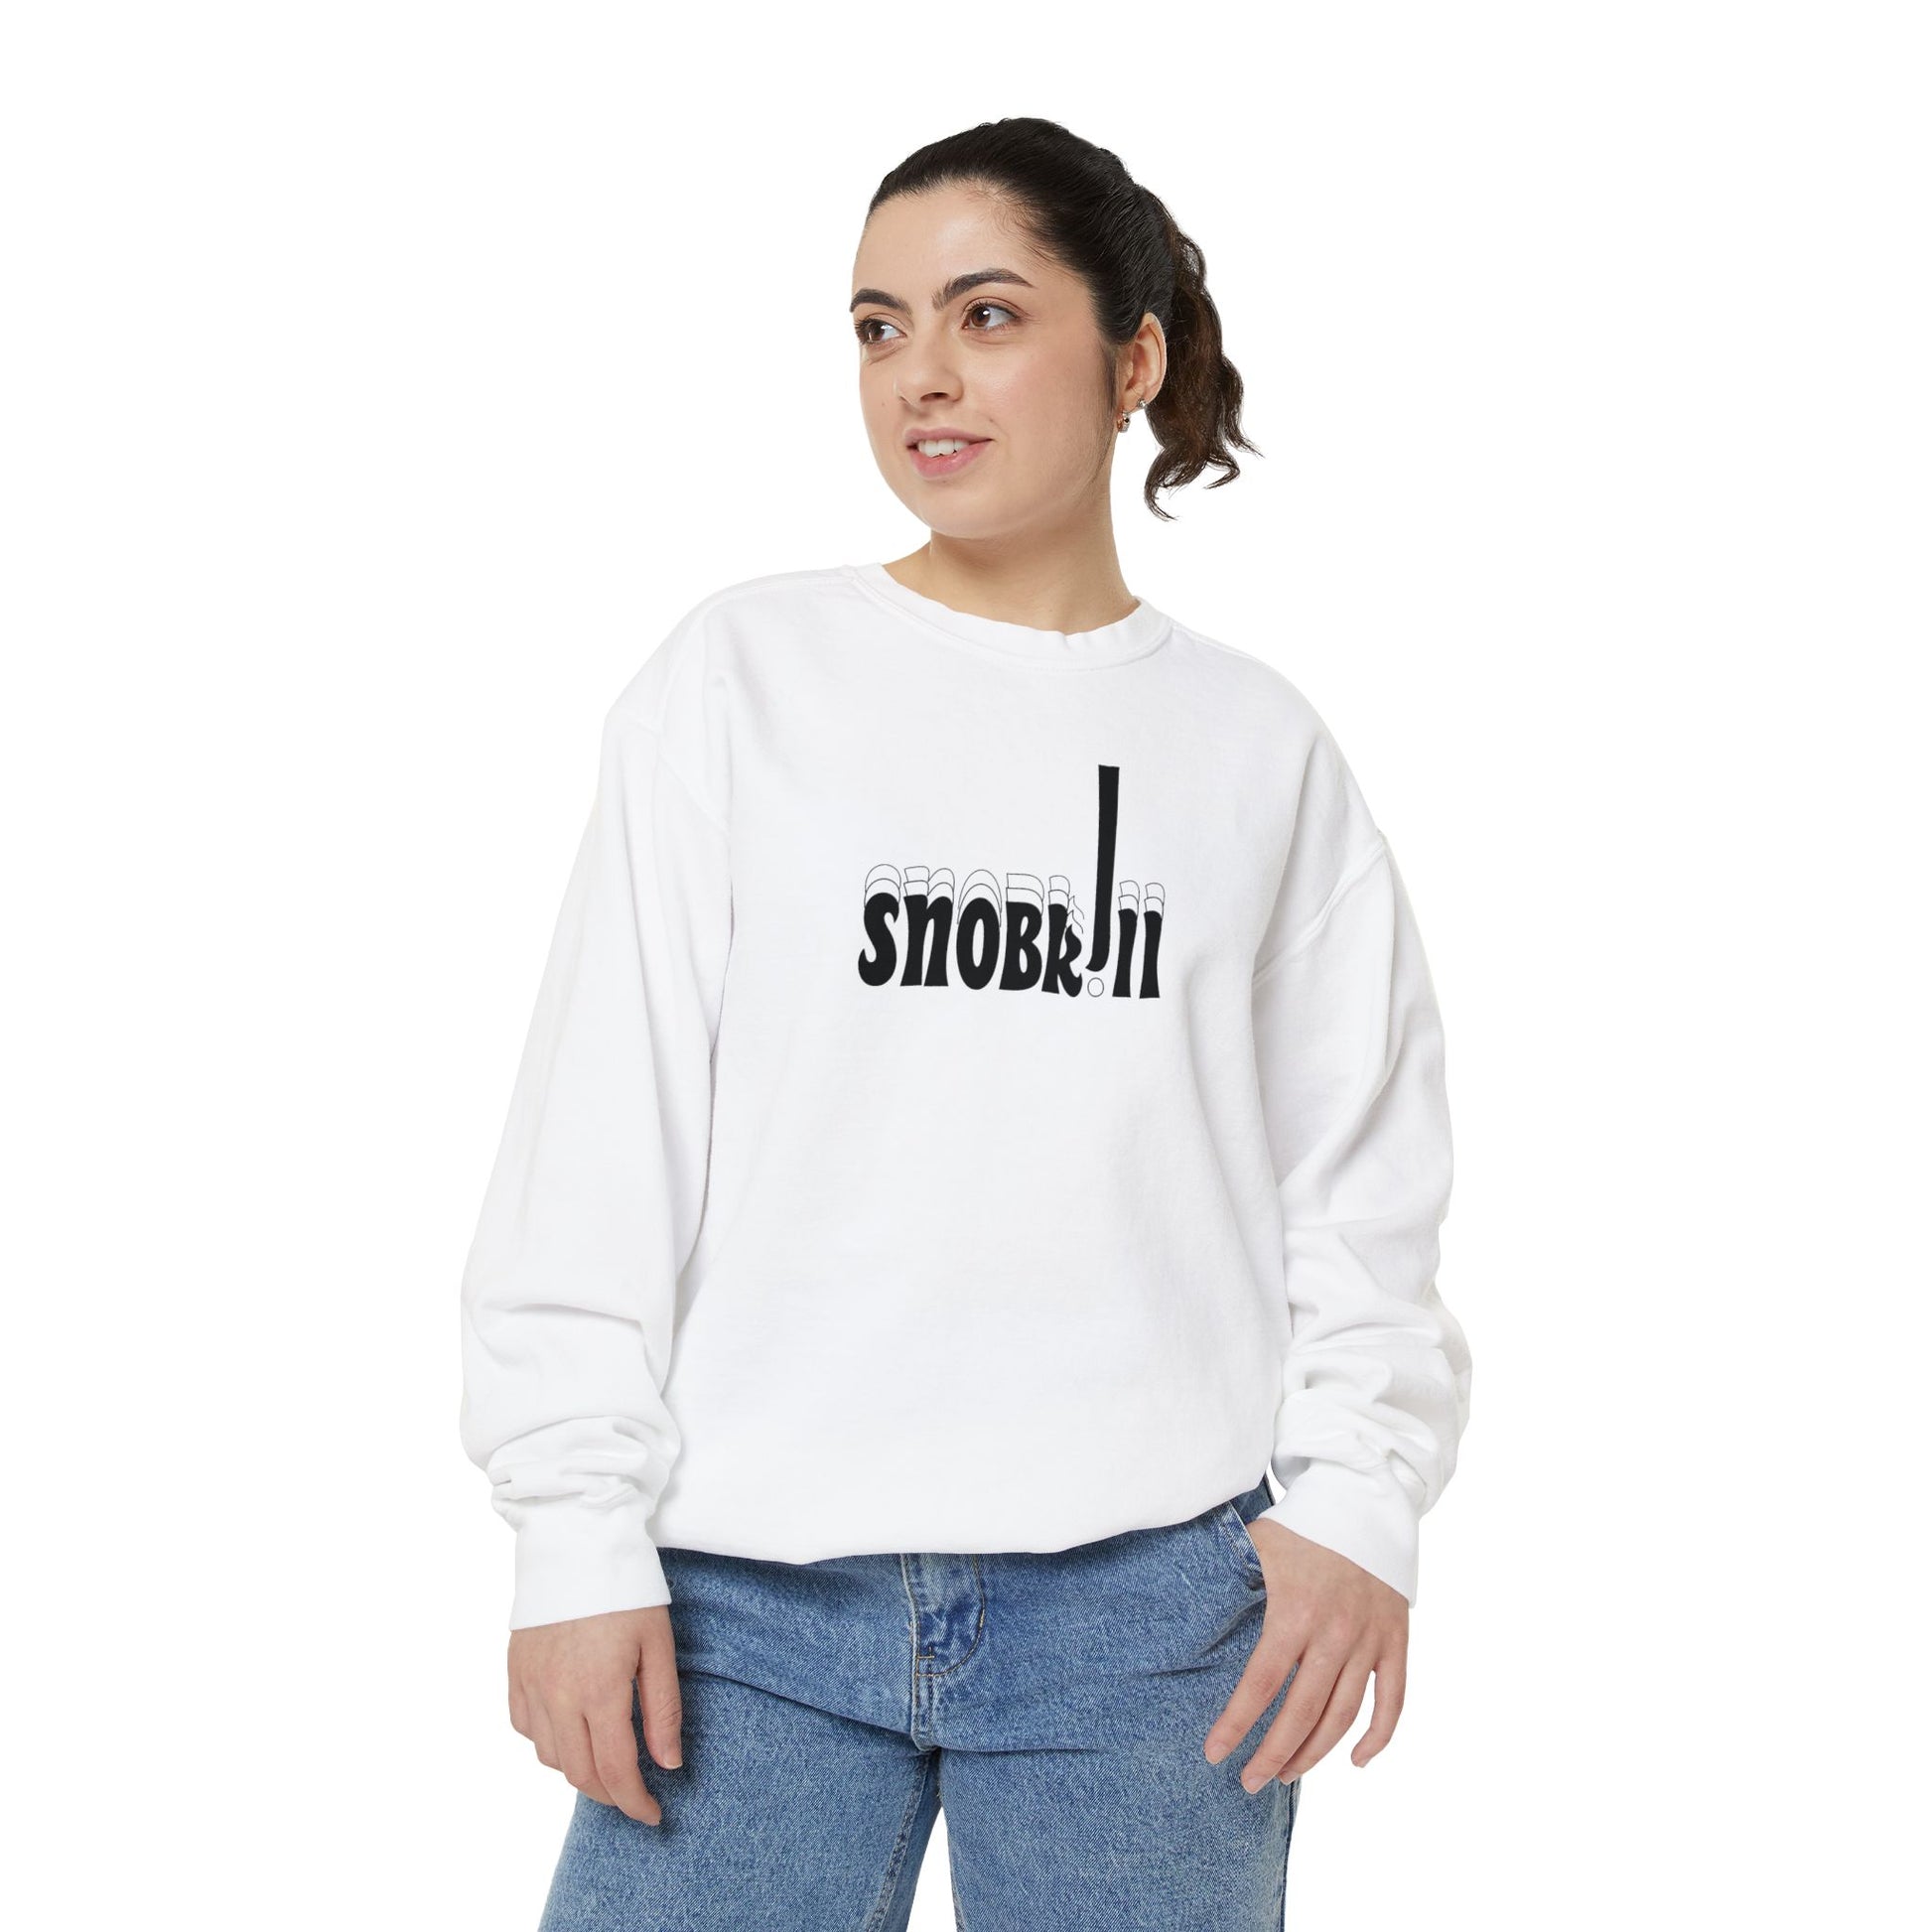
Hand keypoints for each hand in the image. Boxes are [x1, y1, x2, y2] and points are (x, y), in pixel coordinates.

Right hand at [508, 1605, 682, 1825]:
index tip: (653, 1814)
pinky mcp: (515, 1670)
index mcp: (599, 1690)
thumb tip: (668, 1764)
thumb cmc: (625, 1589)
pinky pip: (525, 1727)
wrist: (575, 1541)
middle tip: (633, 1796)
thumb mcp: (658, 1645)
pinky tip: (569, 1730)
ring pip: (549, 1756)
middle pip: (579, 1774)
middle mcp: (558, 1696)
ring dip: (579, 1770)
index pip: (615, 1771)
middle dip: (609, 1795)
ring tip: (606, 1760)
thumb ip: (663, 1709)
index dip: (635, 1802)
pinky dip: (548, 1742)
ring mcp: (531, 1684)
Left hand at [1203, 1519, 1407, 1787]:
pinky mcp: (1395, 1640)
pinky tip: (1355, 1761)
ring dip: (1315, 1753)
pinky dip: (1378, 1737)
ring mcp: (1369, 1640)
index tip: (1214, 1753)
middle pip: (1302, 1713)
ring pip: (1343, 1715)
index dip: (1237, 1724)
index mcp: (1293, 1611)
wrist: (1363, 1501)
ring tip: (1287, 1774)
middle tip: (1249, 1781)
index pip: (1261, 1684)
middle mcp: (1335, 1633)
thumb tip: (1174, 1603)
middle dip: (1272, 1754)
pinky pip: (1392, 1700)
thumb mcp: (1256, 1544)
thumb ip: (1225, 1577)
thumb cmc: (1300, 1525)